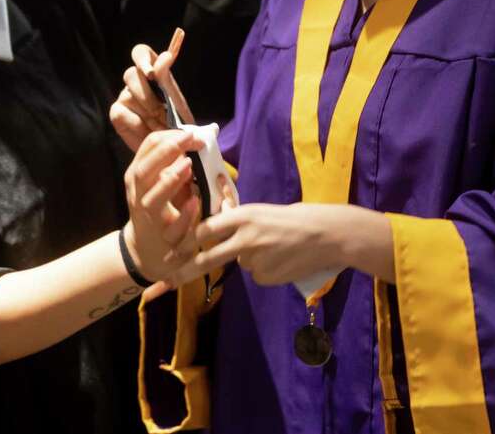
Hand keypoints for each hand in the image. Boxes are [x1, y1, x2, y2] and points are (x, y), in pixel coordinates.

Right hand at [110, 27, 196, 151]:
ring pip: (128, 95)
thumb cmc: (177, 120)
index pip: (140, 52)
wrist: (173, 146)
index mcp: (152, 70)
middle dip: (148, 95)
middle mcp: (135, 80)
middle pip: (130, 75)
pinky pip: (122, 114)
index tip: (152, 73)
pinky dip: (138, 126)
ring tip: (162, 127)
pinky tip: (149, 133)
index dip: (142, 59)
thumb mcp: (177, 101)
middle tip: (163, 113)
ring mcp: (124, 96)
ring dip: (147, 113)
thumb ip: (167, 80)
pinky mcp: (117, 113)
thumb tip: (165, 56)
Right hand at [123, 128, 204, 283]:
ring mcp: (149, 218)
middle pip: (144, 170)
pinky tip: (195, 201)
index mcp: (136, 176)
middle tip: (189, 139)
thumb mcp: (156, 182)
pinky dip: (184, 214)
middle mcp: (138, 195)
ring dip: (170, 180)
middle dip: (166, 152)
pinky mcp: (165, 238)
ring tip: (188, 164)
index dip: (168, 137)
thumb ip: (169, 162)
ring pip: (153, 199)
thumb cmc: (156, 209)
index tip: (190, 134)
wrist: (145, 250)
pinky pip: (174, 227)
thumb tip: (194, 137)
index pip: (146, 149)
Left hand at [169, 203, 394, 287]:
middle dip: (184, 270)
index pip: (206, 230)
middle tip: (166, 282)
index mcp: (243, 216)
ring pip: (240, 264)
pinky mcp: (267, 276)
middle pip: (208, 258)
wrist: (328, 234)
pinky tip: (283, 260)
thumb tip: (218, 232)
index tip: (171, 253)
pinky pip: (257, 276)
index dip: (187, 243)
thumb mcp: (263, 212)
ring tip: (276, 248)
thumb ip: (240, 222)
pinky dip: (265, 270)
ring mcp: (257, 259)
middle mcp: (245, 237)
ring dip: (250, 259)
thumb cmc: (296, 217)